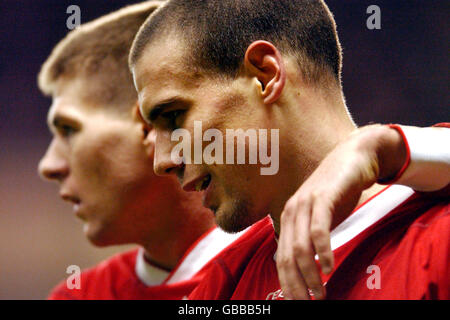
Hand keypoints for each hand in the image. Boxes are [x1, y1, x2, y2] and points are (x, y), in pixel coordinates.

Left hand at [276, 125, 406, 299]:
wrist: (353, 157)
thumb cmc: (338, 192)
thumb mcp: (320, 218)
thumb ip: (310, 238)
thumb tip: (306, 267)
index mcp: (287, 219)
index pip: (281, 258)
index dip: (287, 283)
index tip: (297, 302)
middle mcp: (290, 212)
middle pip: (286, 257)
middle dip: (295, 285)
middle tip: (308, 304)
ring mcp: (304, 203)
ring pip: (299, 247)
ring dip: (309, 275)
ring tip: (319, 295)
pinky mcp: (322, 197)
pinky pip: (318, 229)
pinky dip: (322, 252)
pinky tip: (328, 268)